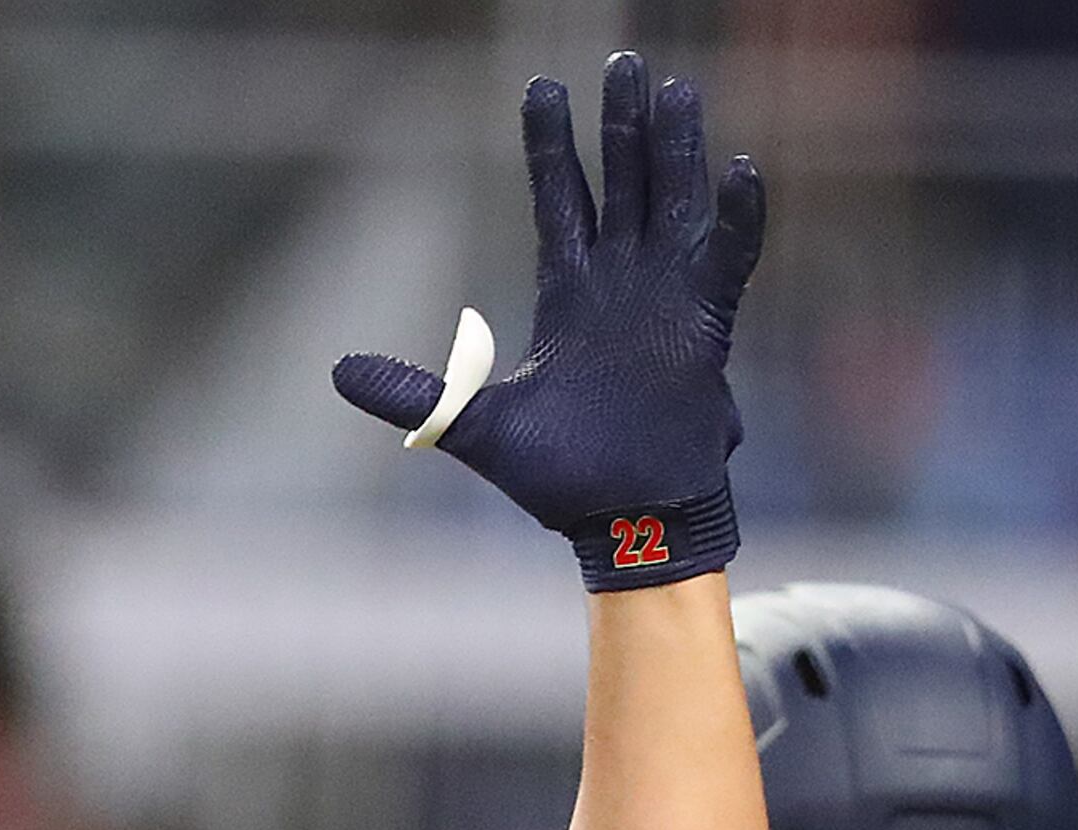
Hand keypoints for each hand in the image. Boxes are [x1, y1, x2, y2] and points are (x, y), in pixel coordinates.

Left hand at [334, 54, 764, 590]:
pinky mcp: (706, 326)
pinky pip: (729, 259)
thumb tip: (337, 371)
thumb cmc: (559, 480)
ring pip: (674, 201)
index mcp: (569, 292)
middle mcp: (621, 282)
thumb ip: (416, 394)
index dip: (551, 145)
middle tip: (624, 61)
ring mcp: (667, 298)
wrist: (622, 522)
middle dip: (621, 124)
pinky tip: (739, 170)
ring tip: (675, 88)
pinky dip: (738, 218)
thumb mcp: (473, 428)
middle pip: (622, 181)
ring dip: (674, 149)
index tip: (542, 87)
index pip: (559, 199)